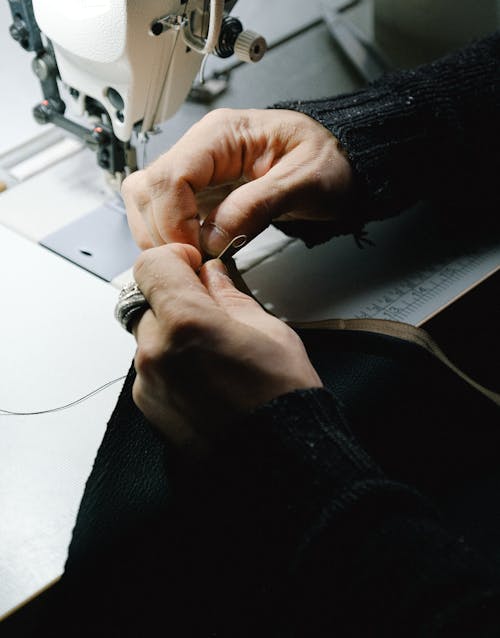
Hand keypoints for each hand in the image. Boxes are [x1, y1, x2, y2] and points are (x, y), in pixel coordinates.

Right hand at [121, 108, 353, 254]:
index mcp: (223, 134)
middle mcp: (201, 148)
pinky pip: (164, 213)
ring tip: (192, 259)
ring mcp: (197, 170)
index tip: (195, 251)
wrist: (344, 165)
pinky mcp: (200, 192)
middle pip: (147, 188)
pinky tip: (195, 252)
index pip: (171, 175)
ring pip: (147, 200)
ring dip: (159, 235)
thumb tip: (212, 237)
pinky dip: (170, 237)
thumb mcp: (305, 181)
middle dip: (161, 231)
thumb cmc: (331, 161)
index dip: (173, 219)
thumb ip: (258, 206)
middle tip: (191, 262)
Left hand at [131, 243, 321, 448]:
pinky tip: (206, 378)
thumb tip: (211, 274)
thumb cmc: (282, 400)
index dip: (174, 259)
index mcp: (186, 323)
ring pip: (149, 334)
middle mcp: (155, 352)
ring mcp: (147, 382)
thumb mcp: (268, 330)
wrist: (279, 464)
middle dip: (175, 298)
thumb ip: (229, 295)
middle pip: (148, 299)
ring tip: (213, 353)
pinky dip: (171, 361)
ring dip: (173, 331)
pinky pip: (151, 366)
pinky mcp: (148, 406)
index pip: (151, 265)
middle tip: (211, 313)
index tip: (194, 267)